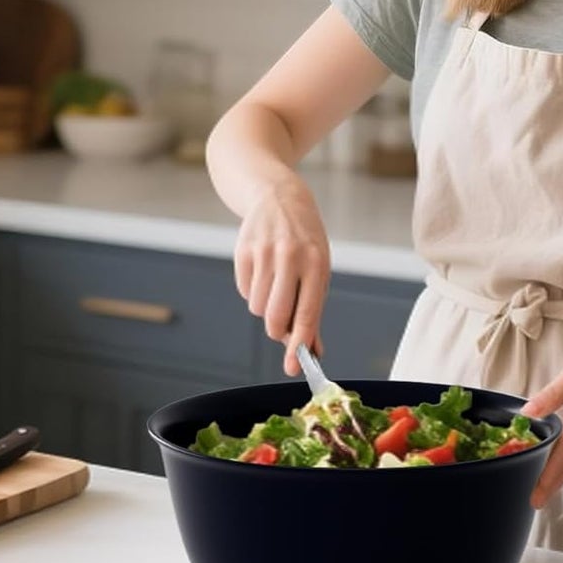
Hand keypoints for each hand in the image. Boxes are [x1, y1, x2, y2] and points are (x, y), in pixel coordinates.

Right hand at [233, 175, 330, 375]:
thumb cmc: (304, 239)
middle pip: (276, 317)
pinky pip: (244, 291)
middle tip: (281, 328)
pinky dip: (253, 291)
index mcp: (316, 264)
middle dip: (277, 332)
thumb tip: (314, 350)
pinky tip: (262, 271)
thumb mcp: (318, 268)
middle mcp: (291, 257)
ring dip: (265, 308)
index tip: (293, 366)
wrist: (278, 196)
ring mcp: (265, 253)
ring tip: (275, 284)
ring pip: (257, 308)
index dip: (300, 344)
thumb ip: (313, 309)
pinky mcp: (244, 251)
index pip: (307, 313)